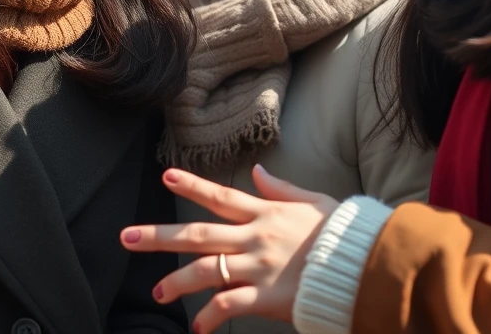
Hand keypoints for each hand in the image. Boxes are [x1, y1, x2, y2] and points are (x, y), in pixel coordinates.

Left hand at [120, 164, 337, 333]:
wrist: (364, 265)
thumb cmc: (342, 233)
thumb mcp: (313, 200)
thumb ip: (281, 188)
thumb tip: (258, 171)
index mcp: (264, 212)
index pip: (219, 196)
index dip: (191, 185)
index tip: (165, 177)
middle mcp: (254, 237)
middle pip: (197, 234)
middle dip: (158, 236)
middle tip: (126, 237)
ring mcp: (258, 267)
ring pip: (205, 271)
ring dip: (177, 282)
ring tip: (157, 292)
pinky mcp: (267, 297)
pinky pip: (230, 306)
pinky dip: (211, 318)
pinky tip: (198, 328)